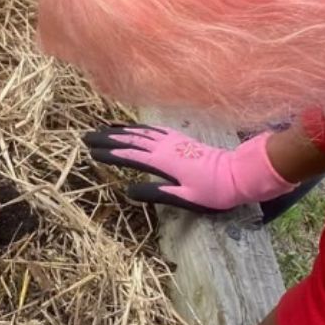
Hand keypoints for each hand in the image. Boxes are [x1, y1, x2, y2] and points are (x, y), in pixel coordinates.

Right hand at [85, 125, 296, 213]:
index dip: (108, 153)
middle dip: (107, 138)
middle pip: (129, 140)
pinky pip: (151, 129)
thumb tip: (127, 190)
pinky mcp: (179, 139)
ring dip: (118, 130)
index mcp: (163, 162)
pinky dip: (136, 126)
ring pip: (139, 132)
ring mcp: (171, 140)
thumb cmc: (214, 192)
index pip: (129, 155)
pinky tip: (131, 126)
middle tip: (85, 136)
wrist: (238, 174)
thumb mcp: (186, 198)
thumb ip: (157, 193)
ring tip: (101, 129)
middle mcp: (163, 147)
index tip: (90, 151)